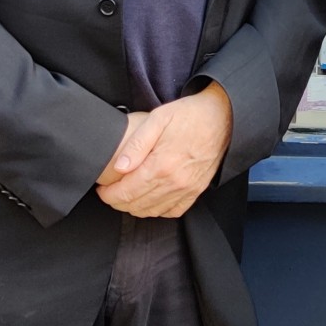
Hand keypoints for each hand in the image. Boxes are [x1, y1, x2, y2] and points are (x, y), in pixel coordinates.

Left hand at [96, 84, 232, 217]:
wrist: (222, 116)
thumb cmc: (190, 115)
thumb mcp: (158, 118)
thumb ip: (136, 144)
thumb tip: (120, 167)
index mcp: (161, 165)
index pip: (127, 192)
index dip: (109, 195)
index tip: (102, 190)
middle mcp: (175, 182)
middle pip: (137, 205)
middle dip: (118, 202)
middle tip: (110, 192)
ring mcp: (187, 189)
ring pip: (153, 211)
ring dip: (135, 208)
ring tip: (126, 196)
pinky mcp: (197, 190)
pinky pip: (173, 211)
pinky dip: (158, 210)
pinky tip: (150, 200)